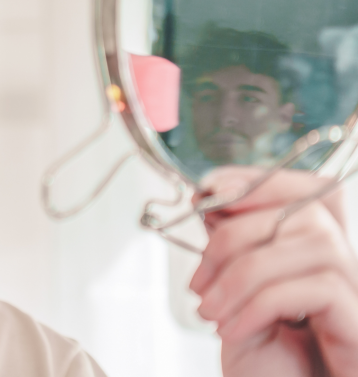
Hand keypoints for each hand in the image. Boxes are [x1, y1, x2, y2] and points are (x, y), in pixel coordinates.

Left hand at [189, 166, 357, 375]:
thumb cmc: (266, 360)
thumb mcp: (237, 294)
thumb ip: (233, 246)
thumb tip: (208, 197)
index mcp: (314, 250)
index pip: (305, 189)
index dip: (257, 182)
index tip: (208, 190)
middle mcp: (345, 264)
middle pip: (301, 213)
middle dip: (232, 237)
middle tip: (198, 280)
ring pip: (311, 246)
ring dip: (242, 277)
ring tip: (211, 311)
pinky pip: (317, 288)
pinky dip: (261, 305)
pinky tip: (234, 330)